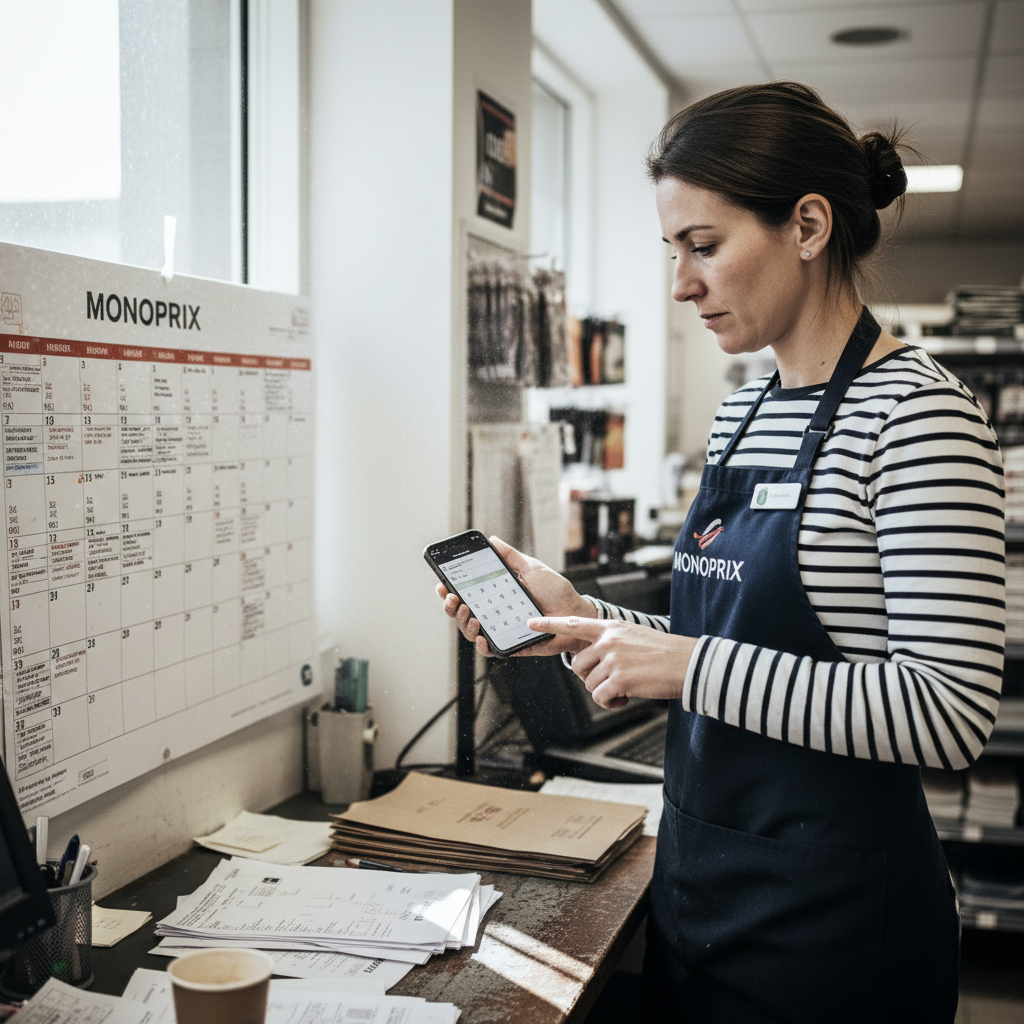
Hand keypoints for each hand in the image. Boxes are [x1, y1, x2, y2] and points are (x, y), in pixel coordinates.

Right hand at [435, 536, 595, 656]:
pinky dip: (482, 645)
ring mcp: (501, 630)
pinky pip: (491, 649)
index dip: (450, 590)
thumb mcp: (532, 568)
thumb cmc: (556, 591)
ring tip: (470, 614)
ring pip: (471, 632)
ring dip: (464, 624)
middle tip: (453, 598)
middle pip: (462, 614)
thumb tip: (492, 540)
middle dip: (451, 607)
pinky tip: (481, 635)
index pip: (467, 593)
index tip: (441, 584)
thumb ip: (511, 556)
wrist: (576, 613)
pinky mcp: (511, 645)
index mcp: (496, 594)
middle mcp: (495, 613)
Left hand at [529, 615, 697, 708]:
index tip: (531, 623)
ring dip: (604, 691)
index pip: (574, 623)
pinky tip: (626, 698)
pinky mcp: (619, 679)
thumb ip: (612, 644)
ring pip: (589, 683)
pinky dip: (611, 702)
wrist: (689, 664)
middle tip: (612, 681)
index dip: (550, 624)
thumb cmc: (665, 654)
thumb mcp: (635, 637)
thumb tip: (594, 663)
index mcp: (612, 627)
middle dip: (590, 677)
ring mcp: (613, 659)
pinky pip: (601, 697)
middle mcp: (609, 641)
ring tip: (625, 688)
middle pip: (577, 664)